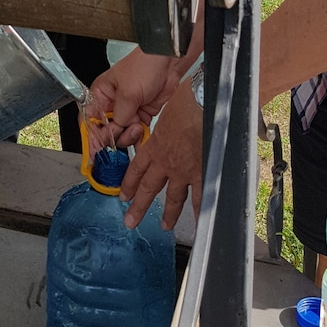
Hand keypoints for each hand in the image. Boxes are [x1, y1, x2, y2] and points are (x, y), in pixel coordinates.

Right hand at [86, 49, 182, 148]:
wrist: (168, 62)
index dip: (91, 137)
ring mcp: (127, 110)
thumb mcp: (128, 93)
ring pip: (121, 134)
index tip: (95, 152)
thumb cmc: (144, 66)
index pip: (89, 120)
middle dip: (113, 136)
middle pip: (105, 131)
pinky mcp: (141, 114)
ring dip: (128, 136)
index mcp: (100, 94)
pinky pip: (136, 133)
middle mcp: (112, 104)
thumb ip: (120, 117)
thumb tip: (115, 133)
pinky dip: (138, 139)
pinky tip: (141, 141)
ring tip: (137, 126)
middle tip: (121, 132)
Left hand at [119, 78, 202, 230]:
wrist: (202, 103)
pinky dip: (200, 212)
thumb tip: (171, 118)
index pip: (137, 168)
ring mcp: (182, 170)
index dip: (129, 183)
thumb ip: (167, 122)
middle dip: (139, 206)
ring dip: (168, 213)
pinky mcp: (201, 173)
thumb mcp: (168, 109)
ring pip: (173, 197)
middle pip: (149, 188)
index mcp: (154, 145)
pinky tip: (200, 223)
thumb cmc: (186, 100)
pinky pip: (200, 197)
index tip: (124, 196)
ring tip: (164, 225)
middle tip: (130, 221)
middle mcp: (165, 161)